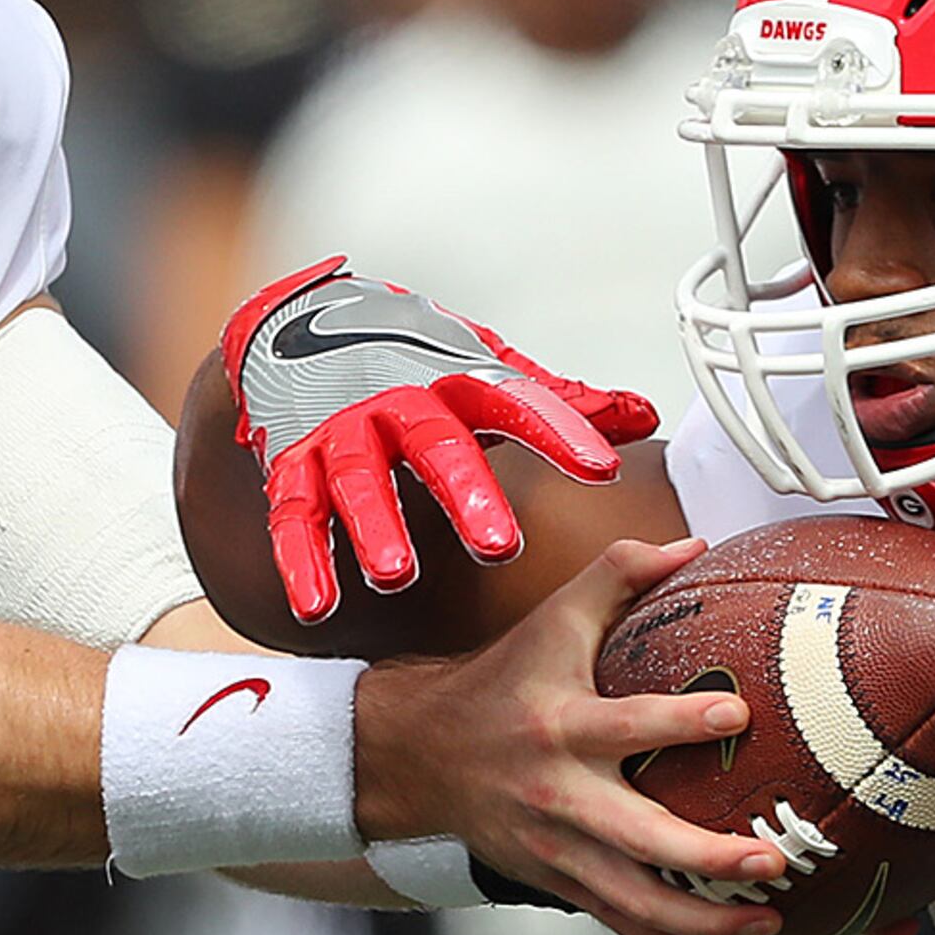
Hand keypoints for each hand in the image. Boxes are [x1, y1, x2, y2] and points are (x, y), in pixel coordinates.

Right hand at [221, 258, 660, 623]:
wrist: (305, 326)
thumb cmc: (412, 363)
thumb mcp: (482, 369)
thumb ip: (556, 402)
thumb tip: (642, 417)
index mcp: (455, 380)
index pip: (515, 401)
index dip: (558, 433)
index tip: (601, 468)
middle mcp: (397, 402)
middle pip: (434, 446)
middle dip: (464, 495)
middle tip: (498, 548)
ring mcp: (340, 432)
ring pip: (357, 482)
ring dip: (374, 529)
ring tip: (396, 576)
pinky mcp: (292, 464)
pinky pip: (294, 516)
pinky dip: (302, 562)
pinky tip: (318, 607)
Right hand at [355, 537, 780, 934]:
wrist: (418, 756)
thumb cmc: (501, 681)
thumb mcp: (553, 619)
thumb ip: (620, 572)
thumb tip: (693, 546)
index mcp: (561, 725)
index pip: (626, 725)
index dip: (682, 722)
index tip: (738, 717)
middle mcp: (560, 795)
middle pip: (639, 841)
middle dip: (708, 860)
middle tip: (773, 859)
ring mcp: (559, 850)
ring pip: (635, 904)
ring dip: (704, 923)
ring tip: (769, 919)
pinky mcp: (559, 883)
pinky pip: (623, 924)